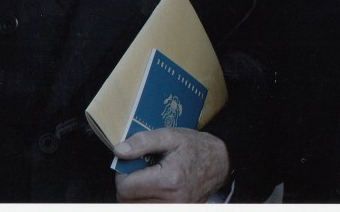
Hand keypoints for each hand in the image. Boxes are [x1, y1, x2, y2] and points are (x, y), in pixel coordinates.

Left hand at [113, 128, 229, 202]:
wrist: (220, 163)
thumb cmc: (196, 148)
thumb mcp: (171, 136)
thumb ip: (143, 142)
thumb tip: (119, 151)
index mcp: (168, 180)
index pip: (125, 187)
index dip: (123, 173)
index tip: (133, 162)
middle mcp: (171, 201)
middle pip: (127, 201)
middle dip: (129, 184)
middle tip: (142, 169)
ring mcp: (174, 209)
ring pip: (136, 207)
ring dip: (135, 194)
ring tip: (149, 178)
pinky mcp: (176, 211)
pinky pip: (148, 208)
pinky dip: (145, 199)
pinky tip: (155, 187)